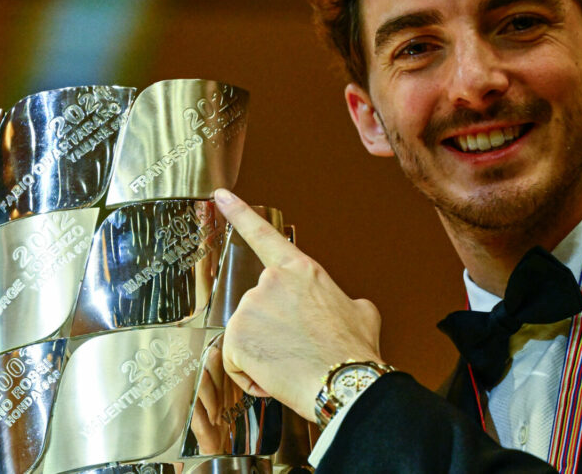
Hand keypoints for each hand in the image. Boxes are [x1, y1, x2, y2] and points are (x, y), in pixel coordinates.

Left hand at [214, 188, 384, 420]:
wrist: (345, 384)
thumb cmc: (354, 352)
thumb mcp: (361, 312)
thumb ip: (340, 300)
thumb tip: (345, 307)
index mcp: (300, 270)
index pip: (264, 235)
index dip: (239, 213)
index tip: (221, 196)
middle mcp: (270, 283)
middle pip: (258, 308)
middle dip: (272, 330)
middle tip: (300, 348)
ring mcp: (250, 308)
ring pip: (247, 336)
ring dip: (264, 354)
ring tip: (294, 364)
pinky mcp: (236, 336)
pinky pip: (235, 360)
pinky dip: (251, 374)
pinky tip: (277, 376)